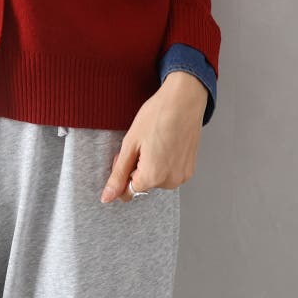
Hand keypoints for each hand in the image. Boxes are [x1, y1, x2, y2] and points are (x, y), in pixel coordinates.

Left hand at [100, 71, 207, 202]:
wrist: (184, 100)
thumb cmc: (157, 116)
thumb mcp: (130, 144)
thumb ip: (118, 174)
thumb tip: (107, 197)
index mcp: (153, 177)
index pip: (128, 191)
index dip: (123, 172)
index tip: (126, 154)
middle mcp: (170, 181)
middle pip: (143, 185)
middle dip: (137, 168)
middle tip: (140, 144)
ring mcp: (182, 176)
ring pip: (156, 179)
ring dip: (151, 166)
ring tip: (154, 142)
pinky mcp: (190, 169)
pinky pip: (169, 173)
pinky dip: (163, 163)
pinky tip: (165, 144)